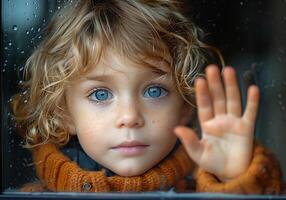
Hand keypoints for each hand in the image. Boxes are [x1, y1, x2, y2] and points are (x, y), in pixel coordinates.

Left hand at [175, 65, 259, 180]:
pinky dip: (253, 101)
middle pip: (217, 98)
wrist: (230, 173)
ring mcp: (234, 122)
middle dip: (215, 84)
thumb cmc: (212, 162)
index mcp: (207, 124)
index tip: (199, 80)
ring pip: (232, 100)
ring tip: (228, 70)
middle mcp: (220, 119)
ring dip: (231, 86)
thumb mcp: (197, 153)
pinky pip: (251, 113)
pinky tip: (252, 88)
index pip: (204, 105)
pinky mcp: (247, 128)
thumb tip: (176, 129)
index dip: (202, 93)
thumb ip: (189, 141)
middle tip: (211, 68)